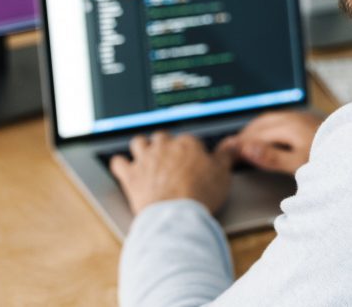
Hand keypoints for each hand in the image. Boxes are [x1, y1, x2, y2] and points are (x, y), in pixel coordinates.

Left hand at [109, 131, 235, 214]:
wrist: (176, 214)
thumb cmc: (200, 195)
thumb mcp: (223, 174)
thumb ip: (226, 156)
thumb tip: (232, 144)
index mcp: (187, 144)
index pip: (188, 140)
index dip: (190, 150)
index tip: (192, 160)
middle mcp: (164, 147)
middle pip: (162, 137)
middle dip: (164, 144)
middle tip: (169, 156)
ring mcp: (145, 159)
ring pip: (138, 142)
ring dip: (141, 147)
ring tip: (145, 154)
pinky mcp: (130, 175)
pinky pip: (118, 162)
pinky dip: (120, 164)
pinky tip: (122, 166)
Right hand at [221, 110, 323, 175]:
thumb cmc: (329, 159)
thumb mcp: (298, 163)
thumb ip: (270, 157)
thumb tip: (246, 148)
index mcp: (287, 126)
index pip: (254, 134)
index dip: (239, 143)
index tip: (226, 151)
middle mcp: (293, 117)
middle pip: (260, 124)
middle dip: (244, 135)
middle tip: (231, 148)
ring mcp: (301, 117)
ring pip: (269, 119)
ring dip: (255, 129)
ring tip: (245, 142)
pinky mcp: (307, 120)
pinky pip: (279, 119)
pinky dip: (267, 127)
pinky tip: (269, 136)